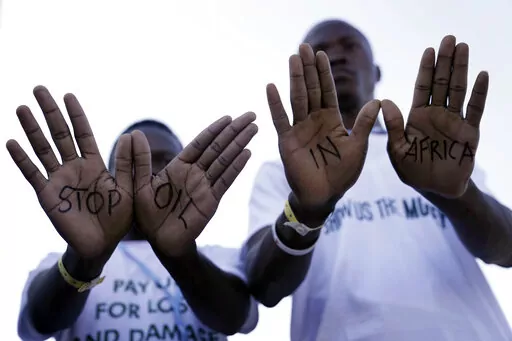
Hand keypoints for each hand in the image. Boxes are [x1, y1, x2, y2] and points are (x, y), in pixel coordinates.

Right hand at [6, 86, 132, 260]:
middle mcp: (74, 168)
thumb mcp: (129, 188)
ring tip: (22, 107)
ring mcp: (59, 179)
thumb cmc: (118, 219)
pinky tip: (11, 141)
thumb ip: (130, 164)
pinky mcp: (47, 194)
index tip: (68, 95)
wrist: (101, 245)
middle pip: (60, 134)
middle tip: (39, 88)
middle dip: (50, 112)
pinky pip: (32, 173)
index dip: (76, 115)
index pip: (82, 133)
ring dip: (32, 128)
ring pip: (43, 148)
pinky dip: (22, 158)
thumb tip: (133, 133)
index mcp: (95, 165)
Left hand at [132, 112, 257, 256]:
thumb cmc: (147, 215)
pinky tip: (247, 153)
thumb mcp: (138, 185)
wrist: (159, 242)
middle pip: (218, 147)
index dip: (214, 129)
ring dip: (240, 143)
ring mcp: (205, 186)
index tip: (228, 117)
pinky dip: (236, 167)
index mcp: (178, 166)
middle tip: (251, 115)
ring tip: (254, 128)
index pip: (200, 143)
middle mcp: (195, 173)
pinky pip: (225, 180)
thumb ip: (140, 160)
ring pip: (225, 160)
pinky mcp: (211, 200)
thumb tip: (134, 133)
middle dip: (234, 131)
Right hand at [267, 43, 380, 210]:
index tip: (321, 54)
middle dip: (308, 69)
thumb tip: (378, 100)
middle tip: (303, 47)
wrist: (323, 195)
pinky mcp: (286, 140)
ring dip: (294, 79)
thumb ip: (363, 124)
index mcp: (331, 119)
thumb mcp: (358, 147)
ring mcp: (299, 129)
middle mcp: (314, 120)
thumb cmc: (342, 173)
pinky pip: (280, 119)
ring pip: (297, 99)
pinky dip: (275, 104)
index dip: (324, 73)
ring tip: (292, 59)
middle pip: (311, 89)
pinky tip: (271, 87)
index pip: (327, 91)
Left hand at [381, 35, 488, 197]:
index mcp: (417, 117)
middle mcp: (436, 114)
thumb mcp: (397, 150)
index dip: (426, 69)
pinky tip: (482, 75)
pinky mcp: (470, 132)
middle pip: (441, 83)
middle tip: (449, 39)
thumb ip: (393, 126)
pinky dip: (479, 93)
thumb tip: (384, 101)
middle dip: (445, 61)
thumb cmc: (412, 170)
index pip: (422, 87)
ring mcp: (454, 121)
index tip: (429, 50)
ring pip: (458, 90)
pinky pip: (475, 109)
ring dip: (461, 69)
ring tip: (463, 48)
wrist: (435, 189)